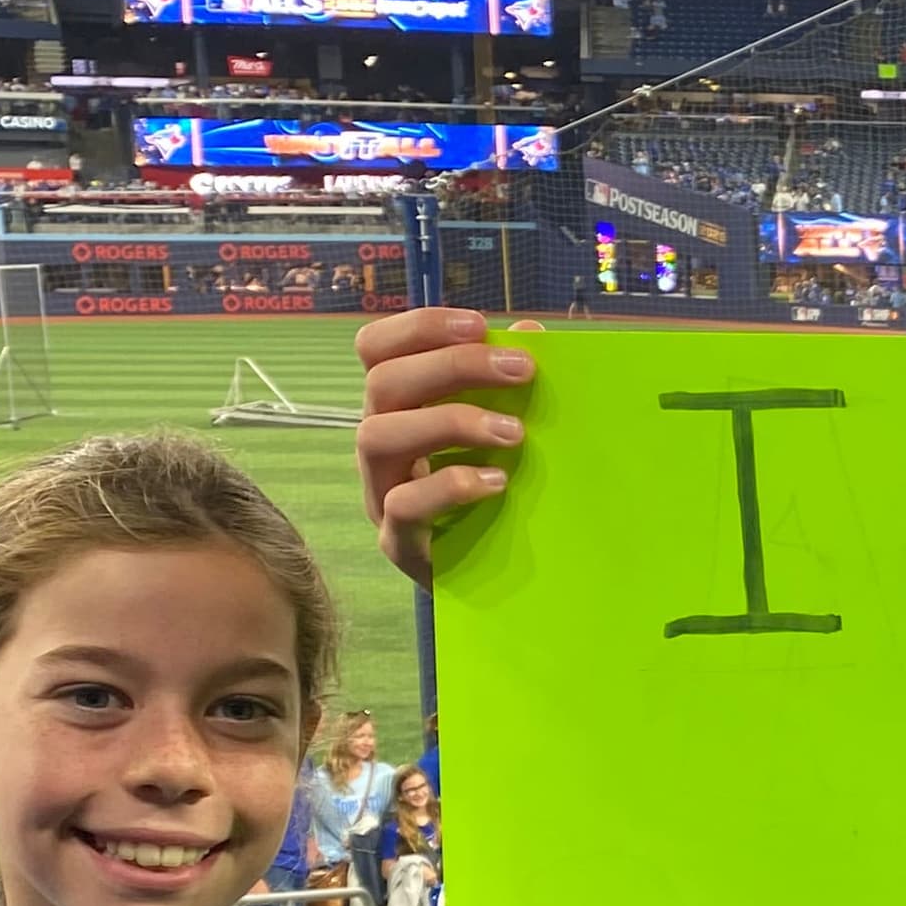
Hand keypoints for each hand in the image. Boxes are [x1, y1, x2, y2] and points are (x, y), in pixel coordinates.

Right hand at [354, 309, 535, 583]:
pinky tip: (497, 483)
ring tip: (513, 433)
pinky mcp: (398, 542)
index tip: (477, 325)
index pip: (376, 350)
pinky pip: (403, 505)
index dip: (418, 328)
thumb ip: (511, 385)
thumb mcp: (504, 430)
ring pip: (376, 438)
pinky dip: (450, 486)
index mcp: (397, 407)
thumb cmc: (495, 489)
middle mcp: (379, 444)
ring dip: (449, 422)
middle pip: (382, 384)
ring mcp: (380, 493)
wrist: (493, 579)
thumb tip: (530, 332)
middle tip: (521, 370)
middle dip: (452, 366)